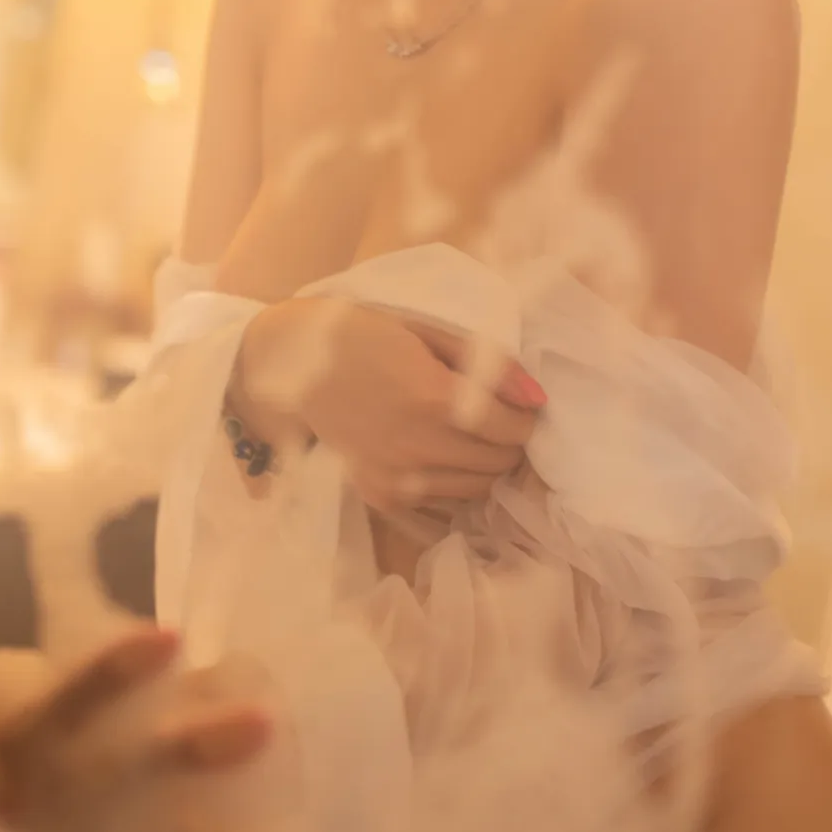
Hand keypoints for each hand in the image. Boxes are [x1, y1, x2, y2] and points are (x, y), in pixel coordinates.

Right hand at [228, 295, 546, 516]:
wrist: (295, 363)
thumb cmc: (364, 333)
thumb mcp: (426, 329)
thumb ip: (486, 363)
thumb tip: (537, 398)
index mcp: (435, 398)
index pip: (512, 428)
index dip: (527, 417)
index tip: (520, 404)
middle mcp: (419, 447)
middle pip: (499, 463)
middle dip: (510, 442)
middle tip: (498, 418)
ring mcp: (398, 478)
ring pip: (475, 489)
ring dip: (485, 465)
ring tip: (471, 436)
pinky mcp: (381, 496)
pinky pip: (441, 502)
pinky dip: (452, 482)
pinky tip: (438, 454)